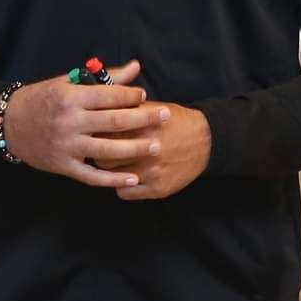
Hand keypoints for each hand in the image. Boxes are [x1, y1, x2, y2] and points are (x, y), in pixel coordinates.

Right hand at [0, 60, 169, 188]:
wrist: (8, 124)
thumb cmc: (43, 99)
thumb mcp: (68, 83)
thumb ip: (105, 79)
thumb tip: (136, 68)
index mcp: (71, 97)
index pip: (108, 96)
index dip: (130, 96)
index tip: (145, 96)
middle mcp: (70, 121)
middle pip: (114, 121)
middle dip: (143, 118)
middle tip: (165, 116)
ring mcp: (67, 145)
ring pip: (107, 149)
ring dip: (135, 149)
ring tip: (157, 146)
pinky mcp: (63, 165)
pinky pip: (92, 175)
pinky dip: (113, 178)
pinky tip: (132, 178)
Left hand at [93, 101, 211, 200]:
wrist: (205, 141)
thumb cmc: (175, 121)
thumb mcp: (152, 106)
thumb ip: (127, 107)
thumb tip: (100, 107)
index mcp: (140, 128)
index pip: (102, 136)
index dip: (96, 135)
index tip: (94, 134)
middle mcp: (145, 152)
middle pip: (102, 159)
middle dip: (99, 154)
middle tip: (101, 151)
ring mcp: (151, 173)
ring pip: (112, 178)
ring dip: (111, 171)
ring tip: (115, 163)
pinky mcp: (157, 189)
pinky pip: (125, 193)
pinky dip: (123, 185)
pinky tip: (128, 175)